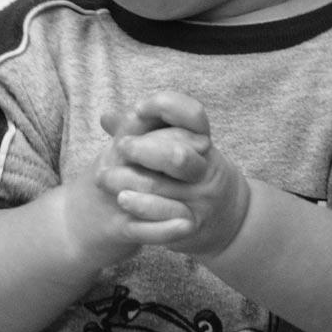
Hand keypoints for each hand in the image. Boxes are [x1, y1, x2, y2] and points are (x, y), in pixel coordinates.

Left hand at [94, 91, 250, 258]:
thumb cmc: (191, 176)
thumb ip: (144, 132)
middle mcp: (205, 169)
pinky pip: (166, 215)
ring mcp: (199, 198)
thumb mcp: (178, 149)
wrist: (227, 219)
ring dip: (127, 180)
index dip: (167, 106)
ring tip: (103, 176)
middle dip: (142, 149)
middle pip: (176, 155)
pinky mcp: (191, 224)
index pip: (194, 116)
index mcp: (203, 142)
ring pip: (160, 186)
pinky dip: (143, 206)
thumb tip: (107, 117)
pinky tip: (123, 199)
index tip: (139, 109)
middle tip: (120, 147)